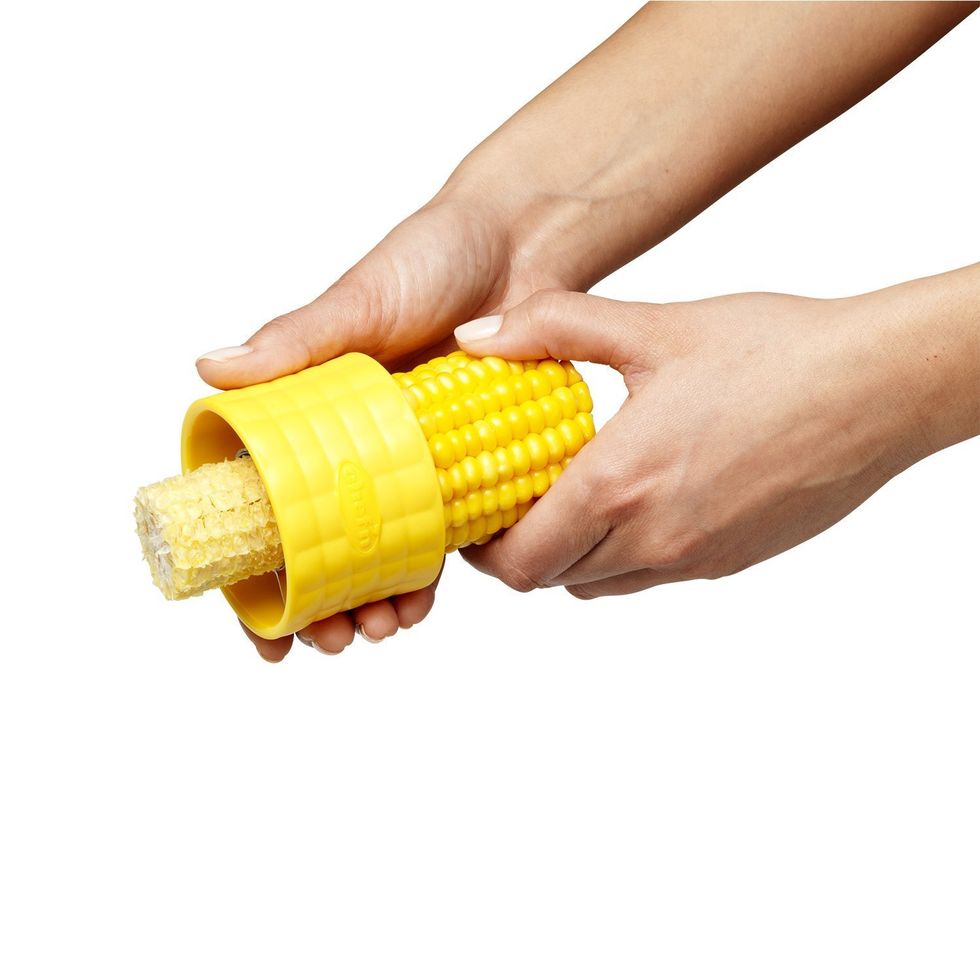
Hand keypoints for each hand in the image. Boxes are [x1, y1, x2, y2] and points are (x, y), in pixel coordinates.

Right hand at [196, 192, 557, 660]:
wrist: (522, 251)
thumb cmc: (431, 259)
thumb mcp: (361, 299)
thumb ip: (297, 339)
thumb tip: (210, 367)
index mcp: (303, 408)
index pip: (256, 499)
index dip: (252, 571)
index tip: (263, 625)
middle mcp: (346, 444)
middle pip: (315, 544)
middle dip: (317, 604)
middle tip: (334, 636)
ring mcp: (401, 462)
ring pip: (372, 551)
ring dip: (370, 599)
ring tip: (381, 625)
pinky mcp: (455, 467)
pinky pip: (434, 533)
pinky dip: (421, 572)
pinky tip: (421, 597)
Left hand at [455, 273, 977, 596]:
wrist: (877, 386)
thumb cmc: (774, 352)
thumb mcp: (652, 327)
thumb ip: (552, 327)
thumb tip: (478, 337)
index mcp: (620, 487)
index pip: (520, 561)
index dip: (481, 550)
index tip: (472, 516)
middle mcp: (654, 540)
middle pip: (552, 580)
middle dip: (519, 550)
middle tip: (512, 503)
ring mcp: (696, 560)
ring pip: (600, 583)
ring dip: (570, 554)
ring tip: (570, 498)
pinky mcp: (730, 561)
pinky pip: (651, 575)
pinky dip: (622, 553)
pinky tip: (636, 498)